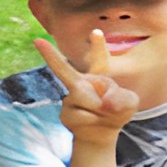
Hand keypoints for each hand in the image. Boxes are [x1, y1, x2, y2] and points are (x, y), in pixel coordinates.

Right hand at [34, 30, 141, 144]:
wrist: (100, 135)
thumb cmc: (116, 112)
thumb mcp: (129, 104)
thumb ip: (123, 98)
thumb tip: (104, 103)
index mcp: (98, 76)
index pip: (99, 60)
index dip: (98, 47)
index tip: (96, 32)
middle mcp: (81, 83)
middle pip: (63, 69)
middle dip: (50, 55)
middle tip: (37, 40)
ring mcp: (70, 99)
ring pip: (80, 97)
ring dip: (97, 109)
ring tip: (103, 115)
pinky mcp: (65, 114)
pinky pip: (80, 116)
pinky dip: (91, 121)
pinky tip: (93, 123)